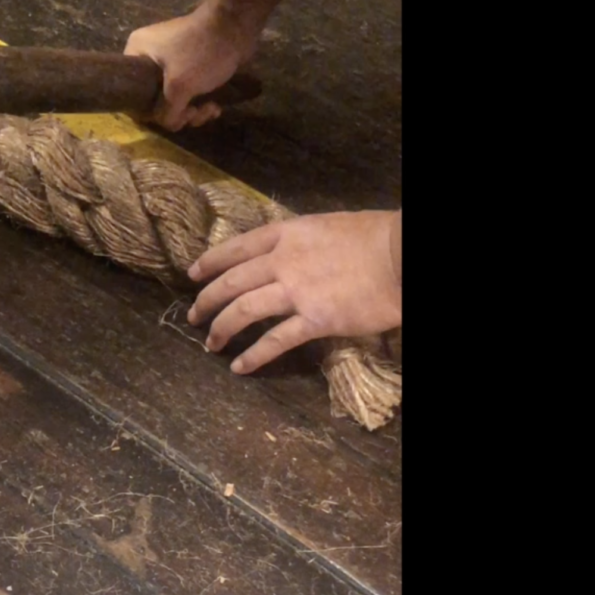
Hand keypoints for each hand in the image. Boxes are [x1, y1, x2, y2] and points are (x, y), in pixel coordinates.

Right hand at [123, 3, 259, 131]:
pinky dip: (200, 102)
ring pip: (174, 99)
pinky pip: (188, 92)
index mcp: (137, 52)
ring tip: (210, 110)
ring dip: (193, 112)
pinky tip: (215, 106)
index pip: (131, 92)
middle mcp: (150, 56)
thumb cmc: (201, 52)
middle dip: (177, 113)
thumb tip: (168, 125)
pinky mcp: (191, 66)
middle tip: (193, 113)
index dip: (147, 111)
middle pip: (154, 99)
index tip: (168, 116)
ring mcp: (171, 61)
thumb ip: (167, 112)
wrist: (236, 25)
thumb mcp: (179, 86)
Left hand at [188, 210, 401, 373]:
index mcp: (288, 234)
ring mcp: (296, 291)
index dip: (211, 262)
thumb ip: (303, 242)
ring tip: (209, 343)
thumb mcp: (329, 227)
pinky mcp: (314, 320)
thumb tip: (292, 255)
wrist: (401, 256)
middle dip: (206, 300)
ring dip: (221, 328)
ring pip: (243, 311)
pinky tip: (239, 368)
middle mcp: (283, 261)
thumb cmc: (376, 238)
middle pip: (231, 282)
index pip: (237, 247)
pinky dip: (253, 356)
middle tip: (192, 316)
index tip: (193, 274)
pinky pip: (274, 341)